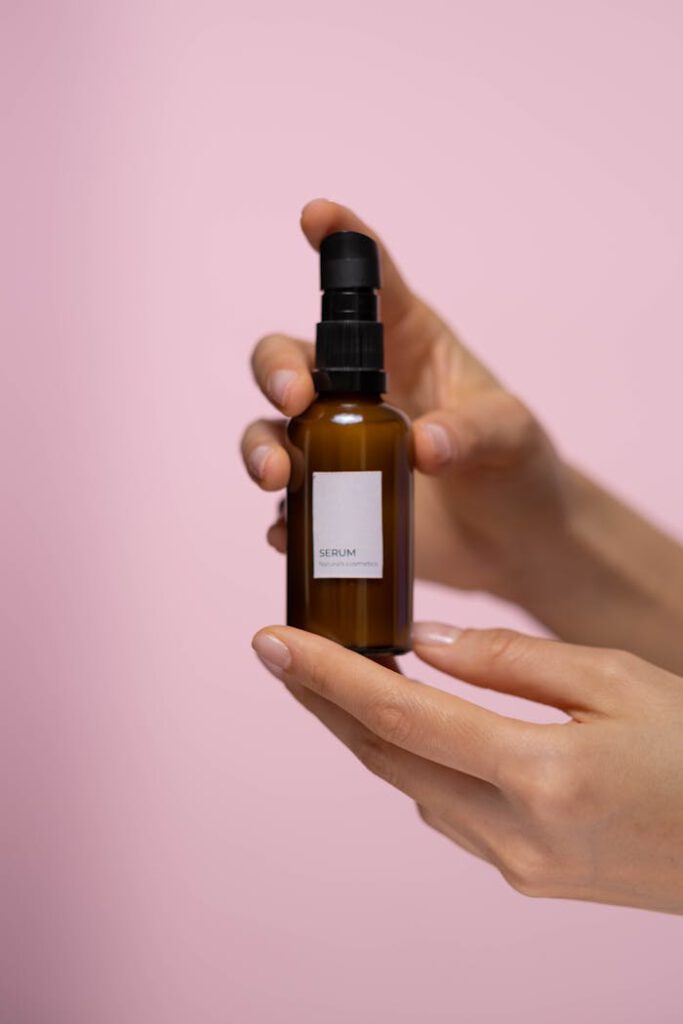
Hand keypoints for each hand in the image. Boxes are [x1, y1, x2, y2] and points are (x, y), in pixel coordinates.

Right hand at [241, 198, 572, 600]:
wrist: (517, 542)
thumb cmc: (519, 470)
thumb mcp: (511, 437)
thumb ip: (473, 431)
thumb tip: (423, 447)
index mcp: (407, 347)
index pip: (371, 286)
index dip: (340, 243)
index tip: (317, 215)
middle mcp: (359, 391)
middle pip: (289, 358)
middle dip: (276, 371)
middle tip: (295, 400)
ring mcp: (338, 450)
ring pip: (270, 430)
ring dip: (260, 448)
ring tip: (278, 478)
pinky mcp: (332, 505)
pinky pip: (287, 508)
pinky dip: (280, 519)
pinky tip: (286, 534)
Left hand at [252, 622, 682, 913]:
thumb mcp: (616, 678)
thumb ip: (510, 659)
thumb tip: (420, 644)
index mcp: (542, 774)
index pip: (403, 716)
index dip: (327, 676)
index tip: (272, 641)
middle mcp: (516, 834)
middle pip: (387, 758)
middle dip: (324, 701)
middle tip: (279, 652)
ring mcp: (518, 868)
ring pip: (413, 787)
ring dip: (368, 732)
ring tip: (333, 677)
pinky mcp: (526, 879)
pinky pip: (449, 812)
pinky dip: (417, 763)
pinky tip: (411, 728)